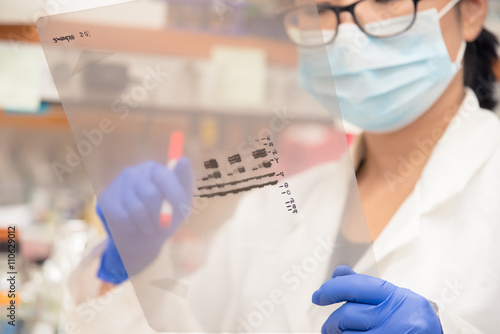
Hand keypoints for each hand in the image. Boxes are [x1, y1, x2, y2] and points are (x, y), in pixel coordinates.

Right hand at [96, 158, 192, 283]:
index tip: (181, 210)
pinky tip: (134, 225)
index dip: (173, 194)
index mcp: (155, 169)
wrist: (140, 235)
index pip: (163, 175)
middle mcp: (135, 172)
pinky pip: (123, 217)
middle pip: (150, 194)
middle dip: (160, 214)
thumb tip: (183, 159)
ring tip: (150, 227)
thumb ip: (184, 180)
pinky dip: (133, 227)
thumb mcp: (181, 200)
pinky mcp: (107, 199)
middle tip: (164, 224)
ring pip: (136, 209)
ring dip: (148, 224)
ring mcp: (118, 184)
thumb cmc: (166, 213)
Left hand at [313, 266, 442, 333]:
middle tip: (328, 329)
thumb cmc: (411, 320)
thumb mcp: (393, 299)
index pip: (355, 286)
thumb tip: (338, 272)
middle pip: (348, 315)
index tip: (318, 296)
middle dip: (333, 322)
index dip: (331, 289)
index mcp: (396, 296)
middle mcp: (397, 315)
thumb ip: (365, 287)